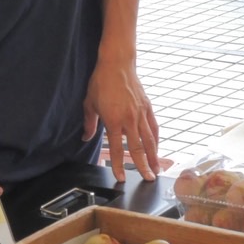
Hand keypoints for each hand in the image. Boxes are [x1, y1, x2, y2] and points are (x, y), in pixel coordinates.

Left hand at [83, 60, 159, 181]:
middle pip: (138, 148)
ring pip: (149, 140)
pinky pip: (154, 127)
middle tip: (149, 179)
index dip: (119, 165)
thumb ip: (89, 124)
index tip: (122, 178)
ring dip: (153, 156)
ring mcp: (140, 113)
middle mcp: (129, 119)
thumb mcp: (90, 103)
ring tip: (157, 169)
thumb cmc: (102, 82)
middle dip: (143, 166)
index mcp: (113, 120)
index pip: (117, 149)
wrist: (117, 63)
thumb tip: (86, 137)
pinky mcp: (147, 107)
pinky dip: (156, 139)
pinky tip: (157, 148)